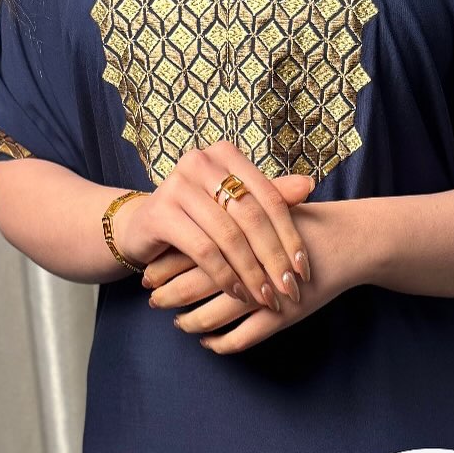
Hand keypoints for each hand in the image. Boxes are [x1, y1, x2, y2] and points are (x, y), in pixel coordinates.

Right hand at [111, 140, 314, 309]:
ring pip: (229, 236)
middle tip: (289, 289)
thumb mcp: (234, 206)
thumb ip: (268, 197)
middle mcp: (200, 161)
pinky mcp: (160, 213)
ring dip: (252, 273)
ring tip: (266, 297)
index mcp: (225, 154)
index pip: (269, 197)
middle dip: (274, 258)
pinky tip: (238, 293)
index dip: (290, 236)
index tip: (303, 270)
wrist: (143, 228)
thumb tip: (309, 184)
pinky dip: (225, 276)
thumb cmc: (198, 217)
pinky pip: (203, 250)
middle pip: (251, 216)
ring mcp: (177, 185)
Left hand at [143, 200, 367, 353]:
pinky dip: (220, 344)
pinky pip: (241, 339)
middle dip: (168, 297)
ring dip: (190, 323)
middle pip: (193, 287)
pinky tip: (210, 343)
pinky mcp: (280, 318)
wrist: (347, 241)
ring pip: (212, 317)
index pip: (188, 254)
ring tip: (180, 324)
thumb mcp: (264, 208)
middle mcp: (247, 267)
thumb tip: (186, 223)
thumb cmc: (303, 223)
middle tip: (153, 301)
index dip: (164, 267)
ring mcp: (263, 296)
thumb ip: (227, 214)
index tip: (147, 276)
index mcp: (237, 236)